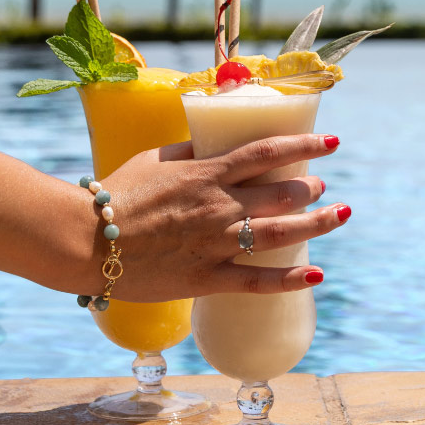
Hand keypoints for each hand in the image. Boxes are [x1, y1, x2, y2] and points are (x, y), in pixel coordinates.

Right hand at [89, 133, 349, 301]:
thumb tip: (213, 144)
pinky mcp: (208, 277)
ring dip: (317, 223)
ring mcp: (217, 243)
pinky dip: (291, 279)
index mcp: (208, 173)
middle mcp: (221, 205)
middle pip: (284, 193)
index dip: (307, 146)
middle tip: (320, 186)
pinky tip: (316, 275)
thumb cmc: (114, 195)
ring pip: (282, 232)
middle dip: (311, 188)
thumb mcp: (154, 159)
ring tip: (338, 214)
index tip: (332, 143)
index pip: (270, 153)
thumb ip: (189, 153)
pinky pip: (258, 281)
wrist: (85, 240)